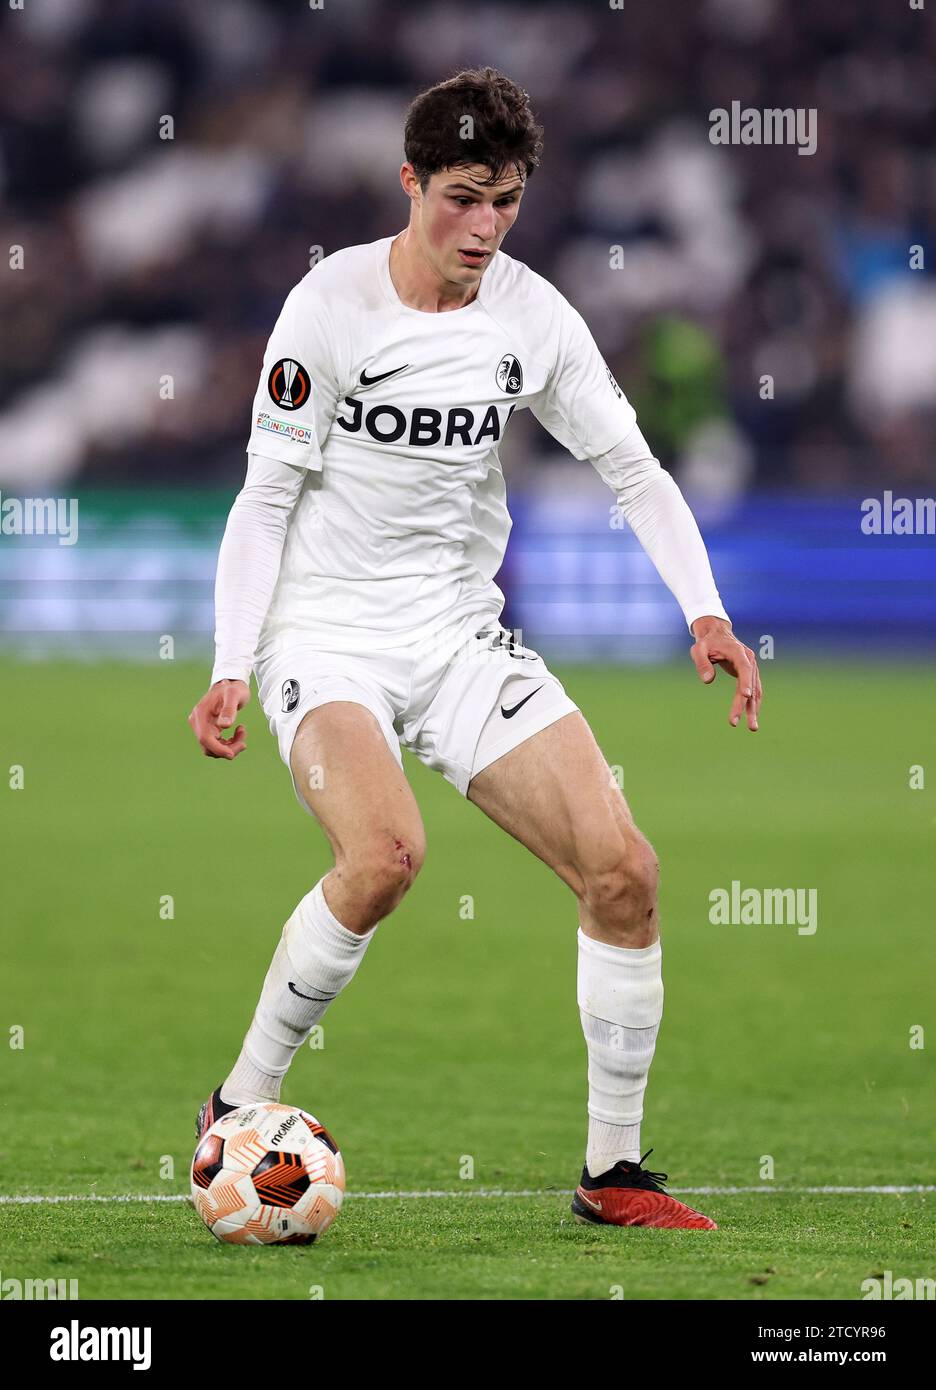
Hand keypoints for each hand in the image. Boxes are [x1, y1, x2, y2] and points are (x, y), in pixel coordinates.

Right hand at [188, 679, 249, 758]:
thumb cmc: (233, 688)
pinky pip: (216, 744)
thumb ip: (229, 710)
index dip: (218, 749)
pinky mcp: (208, 729)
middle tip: (243, 743)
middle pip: (208, 746)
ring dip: (229, 747)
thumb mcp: (234, 695)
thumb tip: (225, 726)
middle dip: (227, 749)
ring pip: (212, 748)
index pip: (205, 738)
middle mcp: (197, 721)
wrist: (230, 683)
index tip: (232, 754)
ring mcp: (202, 726)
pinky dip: (228, 743)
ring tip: (242, 733)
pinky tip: (239, 732)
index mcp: (201, 714)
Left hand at [690, 617, 761, 731]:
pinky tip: (751, 717)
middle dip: (747, 705)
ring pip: (755, 691)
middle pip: (751, 685)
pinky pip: (753, 691)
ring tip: (752, 728)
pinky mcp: (748, 674)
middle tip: (741, 723)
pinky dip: (752, 704)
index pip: (745, 668)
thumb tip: (707, 681)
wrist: (716, 633)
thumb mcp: (698, 649)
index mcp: (739, 652)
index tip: (746, 696)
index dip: (746, 682)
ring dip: (753, 709)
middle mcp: (749, 660)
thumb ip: (702, 663)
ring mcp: (751, 667)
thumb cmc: (706, 642)